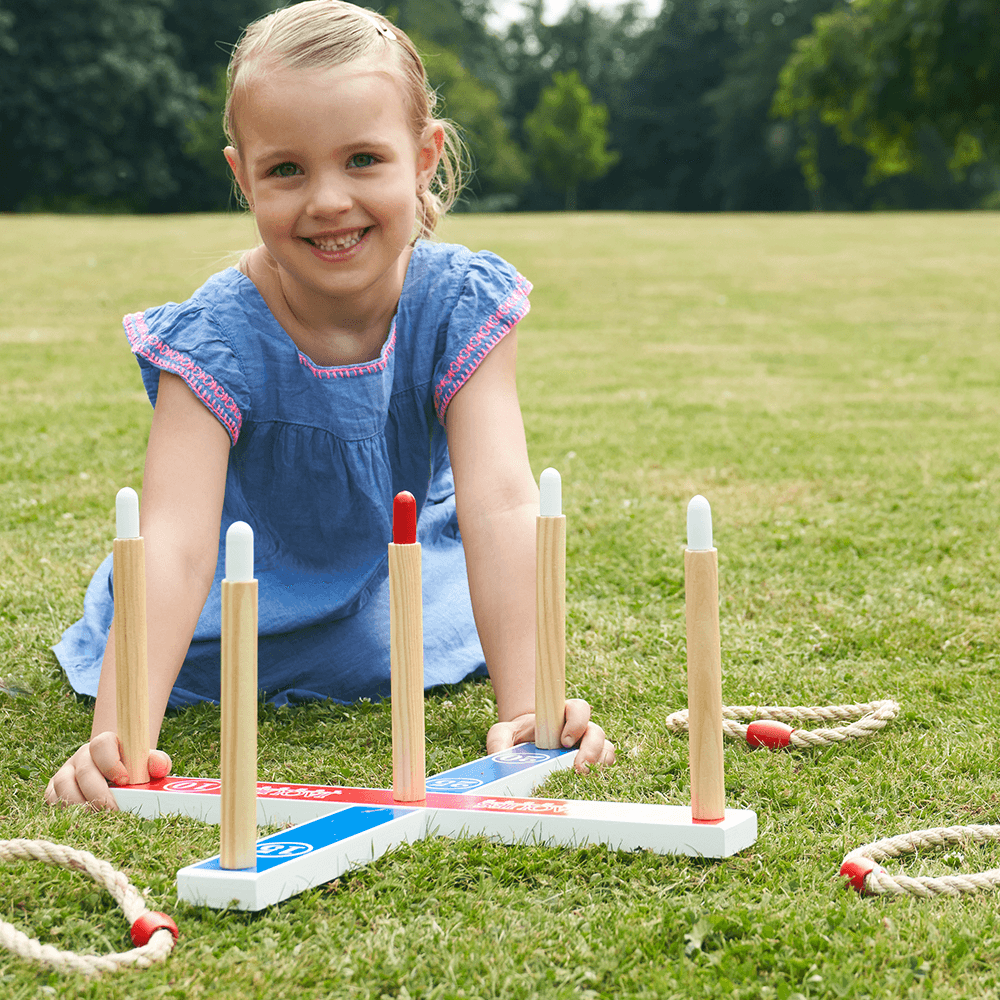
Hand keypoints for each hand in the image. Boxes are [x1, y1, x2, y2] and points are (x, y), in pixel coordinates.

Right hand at [44, 732, 171, 809]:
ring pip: (63, 787)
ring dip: (80, 806)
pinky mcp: (54, 790)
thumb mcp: (147, 763)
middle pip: (83, 772)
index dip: (111, 763)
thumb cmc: (133, 769)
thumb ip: (157, 762)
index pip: (101, 745)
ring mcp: (65, 773)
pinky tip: (83, 821)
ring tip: (98, 819)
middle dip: (99, 794)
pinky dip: (65, 812)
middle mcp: (82, 757)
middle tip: (114, 811)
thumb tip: (158, 766)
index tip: (125, 781)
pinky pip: (52, 800)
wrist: (115, 774)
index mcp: (104, 744)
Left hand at [486, 698, 615, 773]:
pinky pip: (605, 767)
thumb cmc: (517, 737)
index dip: (576, 722)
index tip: (564, 741)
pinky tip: (589, 786)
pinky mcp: (591, 764)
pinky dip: (601, 776)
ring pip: (606, 750)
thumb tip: (499, 758)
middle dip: (591, 750)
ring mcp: (588, 746)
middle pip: (597, 732)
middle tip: (578, 769)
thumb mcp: (503, 734)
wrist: (525, 748)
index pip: (579, 709)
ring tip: (584, 781)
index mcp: (561, 715)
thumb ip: (498, 740)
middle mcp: (580, 729)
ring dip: (599, 765)